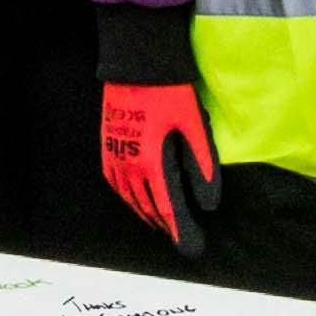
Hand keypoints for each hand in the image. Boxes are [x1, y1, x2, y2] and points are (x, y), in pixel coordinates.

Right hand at [99, 71, 218, 254]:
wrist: (138, 65)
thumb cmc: (171, 94)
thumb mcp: (194, 129)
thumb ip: (202, 168)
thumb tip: (209, 205)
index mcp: (152, 164)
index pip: (168, 210)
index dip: (182, 232)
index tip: (193, 250)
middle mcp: (129, 166)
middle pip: (148, 207)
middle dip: (167, 226)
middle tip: (184, 238)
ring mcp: (114, 156)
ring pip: (130, 198)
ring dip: (147, 213)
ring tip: (162, 224)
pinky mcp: (107, 145)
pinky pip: (115, 182)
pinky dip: (128, 197)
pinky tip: (135, 197)